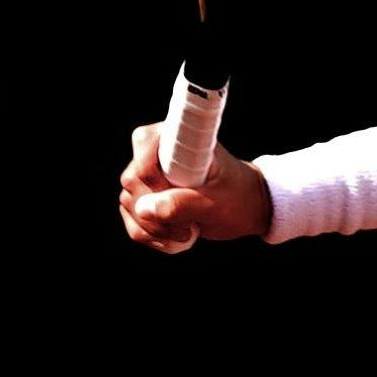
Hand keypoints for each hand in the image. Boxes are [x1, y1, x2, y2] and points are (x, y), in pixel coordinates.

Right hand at [118, 122, 272, 251]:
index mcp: (180, 138)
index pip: (144, 140)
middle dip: (157, 210)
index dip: (152, 171)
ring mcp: (148, 177)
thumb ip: (182, 204)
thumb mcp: (215, 202)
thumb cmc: (237, 196)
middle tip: (189, 223)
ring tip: (189, 231)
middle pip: (133, 179)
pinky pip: (133, 222)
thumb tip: (144, 208)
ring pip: (129, 203)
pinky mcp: (145, 199)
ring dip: (156, 228)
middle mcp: (158, 152)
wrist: (247, 207)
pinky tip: (176, 237)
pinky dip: (151, 235)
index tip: (175, 190)